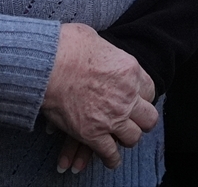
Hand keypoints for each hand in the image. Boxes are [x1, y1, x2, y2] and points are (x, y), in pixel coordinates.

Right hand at [42, 23, 157, 169]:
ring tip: (120, 138)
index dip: (141, 96)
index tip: (135, 99)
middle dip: (141, 120)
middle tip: (132, 120)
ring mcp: (112, 117)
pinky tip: (109, 159)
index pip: (149, 90)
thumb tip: (96, 49)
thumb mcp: (94, 38)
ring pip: (133, 137)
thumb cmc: (66, 46)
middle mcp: (127, 96)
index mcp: (130, 71)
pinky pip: (109, 153)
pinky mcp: (93, 134)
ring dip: (127, 138)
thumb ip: (103, 49)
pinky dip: (110, 158)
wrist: (48, 64)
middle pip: (149, 117)